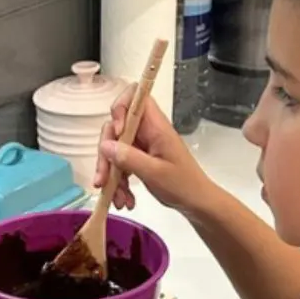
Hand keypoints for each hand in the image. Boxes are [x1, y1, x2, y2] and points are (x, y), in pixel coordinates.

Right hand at [94, 84, 209, 213]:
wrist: (196, 201)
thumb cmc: (184, 185)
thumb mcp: (154, 173)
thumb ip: (129, 158)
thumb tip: (106, 145)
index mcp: (156, 127)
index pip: (135, 97)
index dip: (120, 108)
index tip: (116, 132)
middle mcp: (147, 131)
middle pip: (116, 128)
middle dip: (106, 153)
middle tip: (103, 178)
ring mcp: (142, 145)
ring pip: (115, 149)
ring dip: (111, 173)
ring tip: (116, 197)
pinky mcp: (139, 158)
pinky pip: (120, 163)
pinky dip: (118, 181)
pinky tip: (123, 198)